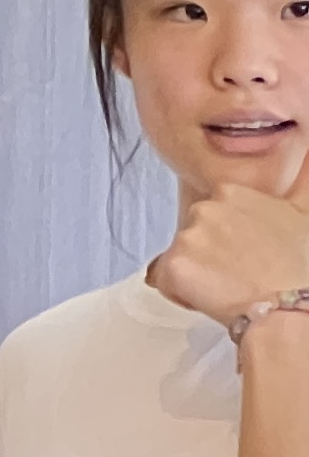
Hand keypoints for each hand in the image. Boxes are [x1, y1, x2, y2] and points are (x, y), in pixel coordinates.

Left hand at [149, 179, 308, 329]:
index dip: (223, 237)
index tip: (242, 250)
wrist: (288, 301)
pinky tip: (209, 296)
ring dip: (193, 273)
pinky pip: (161, 280)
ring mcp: (186, 236)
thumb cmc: (298, 264)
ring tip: (227, 285)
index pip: (209, 214)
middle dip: (206, 254)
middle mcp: (204, 208)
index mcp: (230, 191)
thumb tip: (304, 155)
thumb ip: (299, 181)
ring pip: (176, 258)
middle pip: (191, 235)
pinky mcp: (172, 265)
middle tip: (236, 271)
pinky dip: (178, 291)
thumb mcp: (301, 212)